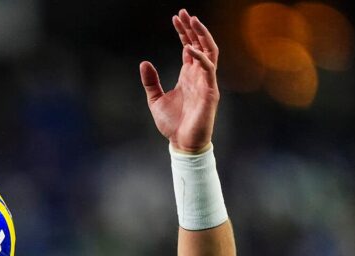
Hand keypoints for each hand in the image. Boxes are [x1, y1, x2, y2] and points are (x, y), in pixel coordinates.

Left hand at [140, 9, 218, 152]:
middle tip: (184, 13)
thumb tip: (144, 63)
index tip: (175, 17)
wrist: (182, 143)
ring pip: (210, 51)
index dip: (183, 32)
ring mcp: (207, 82)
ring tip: (193, 20)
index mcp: (188, 75)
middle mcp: (199, 75)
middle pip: (201, 44)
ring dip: (202, 35)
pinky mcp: (210, 91)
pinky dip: (200, 57)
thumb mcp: (155, 99)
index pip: (189, 47)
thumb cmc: (172, 124)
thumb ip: (150, 82)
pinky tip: (189, 48)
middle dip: (193, 28)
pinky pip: (209, 68)